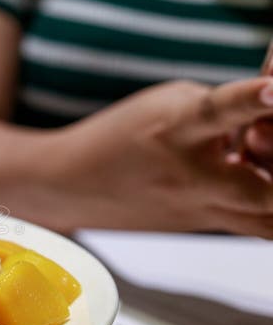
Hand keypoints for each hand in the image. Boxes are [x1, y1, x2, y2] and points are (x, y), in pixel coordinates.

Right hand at [53, 78, 272, 236]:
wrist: (73, 185)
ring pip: (269, 222)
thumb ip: (228, 105)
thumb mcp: (169, 101)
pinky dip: (268, 204)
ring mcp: (202, 211)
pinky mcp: (206, 226)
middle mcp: (192, 177)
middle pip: (266, 192)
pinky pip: (257, 224)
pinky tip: (257, 178)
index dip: (253, 98)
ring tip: (262, 167)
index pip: (219, 112)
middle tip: (261, 140)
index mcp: (175, 130)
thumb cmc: (122, 136)